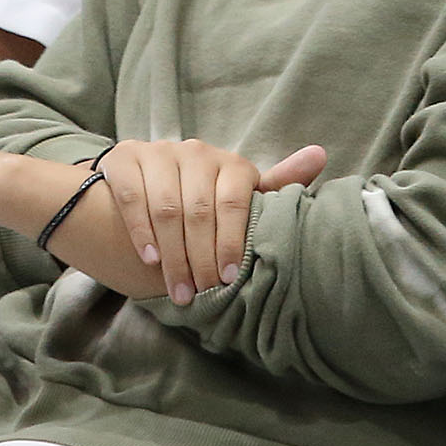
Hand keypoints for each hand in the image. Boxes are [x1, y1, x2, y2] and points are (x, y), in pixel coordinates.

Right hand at [96, 137, 326, 306]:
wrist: (144, 181)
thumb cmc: (203, 199)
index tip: (230, 278)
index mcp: (229, 164)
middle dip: (199, 259)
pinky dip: (142, 232)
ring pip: (166, 208)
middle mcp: (194, 151)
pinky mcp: (125, 158)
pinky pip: (133, 197)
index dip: (231, 243)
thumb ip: (277, 186)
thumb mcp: (240, 196)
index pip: (233, 203)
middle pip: (198, 211)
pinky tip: (150, 259)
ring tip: (178, 290)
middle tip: (200, 294)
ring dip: (172, 255)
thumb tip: (321, 155)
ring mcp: (157, 152)